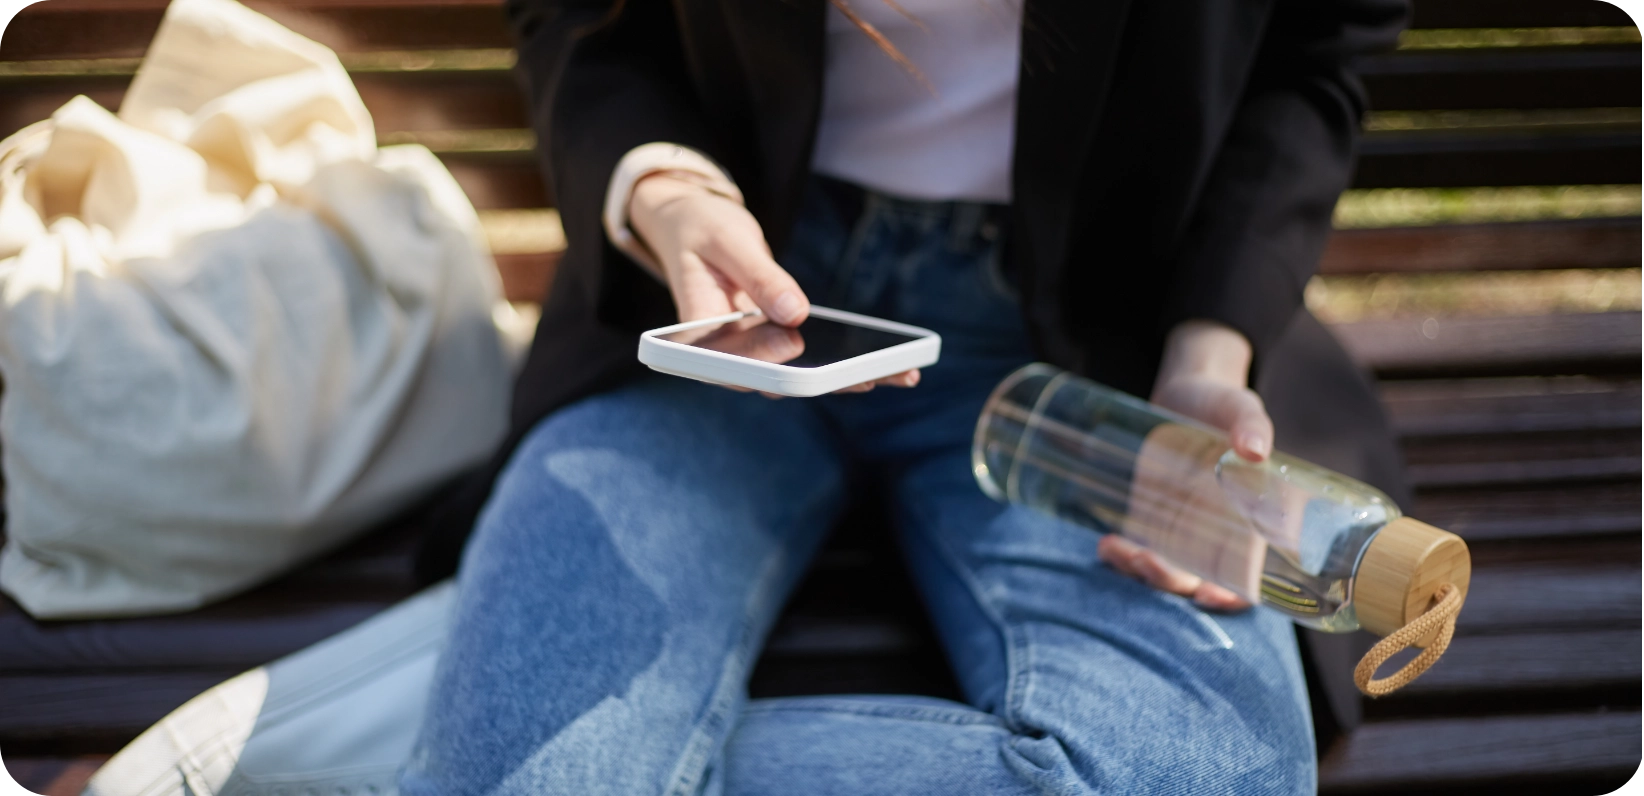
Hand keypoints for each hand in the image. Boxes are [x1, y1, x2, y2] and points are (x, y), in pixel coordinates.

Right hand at [627, 173, 917, 394]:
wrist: (692, 228)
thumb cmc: (703, 231)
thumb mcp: (730, 242)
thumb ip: (759, 278)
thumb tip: (795, 315)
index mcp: (697, 334)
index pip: (730, 362)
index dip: (762, 360)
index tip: (794, 347)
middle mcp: (724, 354)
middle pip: (775, 378)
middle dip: (825, 381)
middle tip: (871, 377)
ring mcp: (753, 353)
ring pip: (802, 376)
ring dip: (848, 379)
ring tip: (899, 374)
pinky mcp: (776, 346)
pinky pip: (811, 361)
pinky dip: (848, 364)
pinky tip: (890, 365)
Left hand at [1098, 319, 1269, 610]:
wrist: (1186, 392)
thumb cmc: (1223, 405)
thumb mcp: (1241, 409)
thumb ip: (1251, 425)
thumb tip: (1255, 449)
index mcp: (1249, 524)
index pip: (1247, 579)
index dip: (1233, 598)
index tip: (1211, 595)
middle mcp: (1213, 535)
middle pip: (1196, 582)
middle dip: (1171, 583)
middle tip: (1151, 562)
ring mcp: (1178, 530)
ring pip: (1161, 571)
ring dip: (1139, 572)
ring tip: (1121, 551)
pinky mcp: (1148, 517)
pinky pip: (1135, 548)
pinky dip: (1119, 555)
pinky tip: (1106, 544)